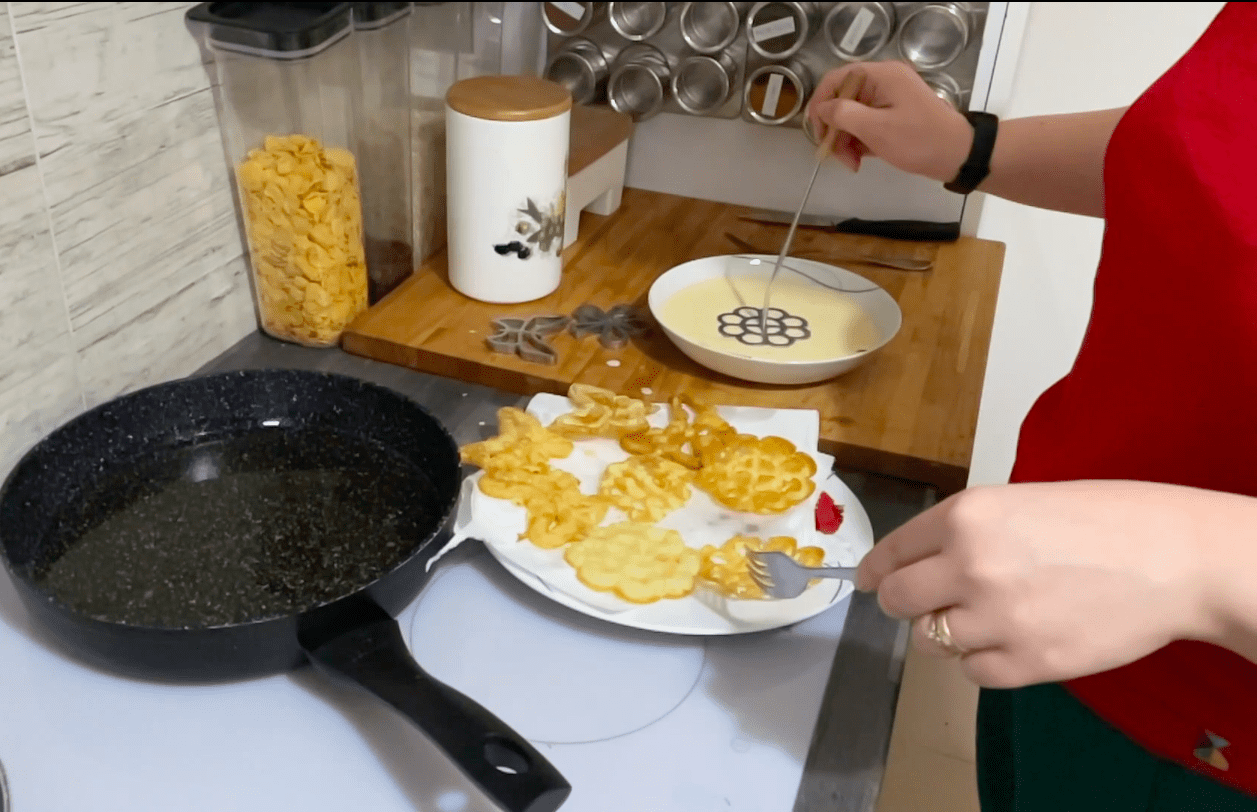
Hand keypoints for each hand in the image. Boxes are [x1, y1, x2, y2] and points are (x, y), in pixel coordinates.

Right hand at [808, 61, 973, 181]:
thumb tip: (822, 109)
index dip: (820, 104)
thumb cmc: (919, 141)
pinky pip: (865, 123)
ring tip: (851, 163)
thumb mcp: (876, 129)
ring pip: (852, 115)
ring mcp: (888, 98)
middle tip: (837, 156)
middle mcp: (883, 81)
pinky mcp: (892, 114)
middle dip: (835, 129)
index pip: (836, 79)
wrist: (958, 155)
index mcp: (880, 75)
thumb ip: (843, 114)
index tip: (818, 132)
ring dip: (845, 140)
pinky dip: (858, 141)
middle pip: (842, 99)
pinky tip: (860, 159)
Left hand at [855, 481, 1219, 687]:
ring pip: (930, 641)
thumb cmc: (1104, 519)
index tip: (868, 581)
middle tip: (927, 603)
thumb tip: (914, 561)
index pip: (892, 552)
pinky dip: (984, 661)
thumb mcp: (1019, 502)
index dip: (875, 570)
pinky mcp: (1025, 663)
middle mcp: (969, 566)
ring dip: (948, 632)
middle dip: (904, 603)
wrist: (1172, 558)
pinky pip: (973, 672)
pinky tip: (1013, 639)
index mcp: (965, 517)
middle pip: (897, 601)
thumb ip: (963, 532)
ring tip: (988, 616)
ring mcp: (996, 619)